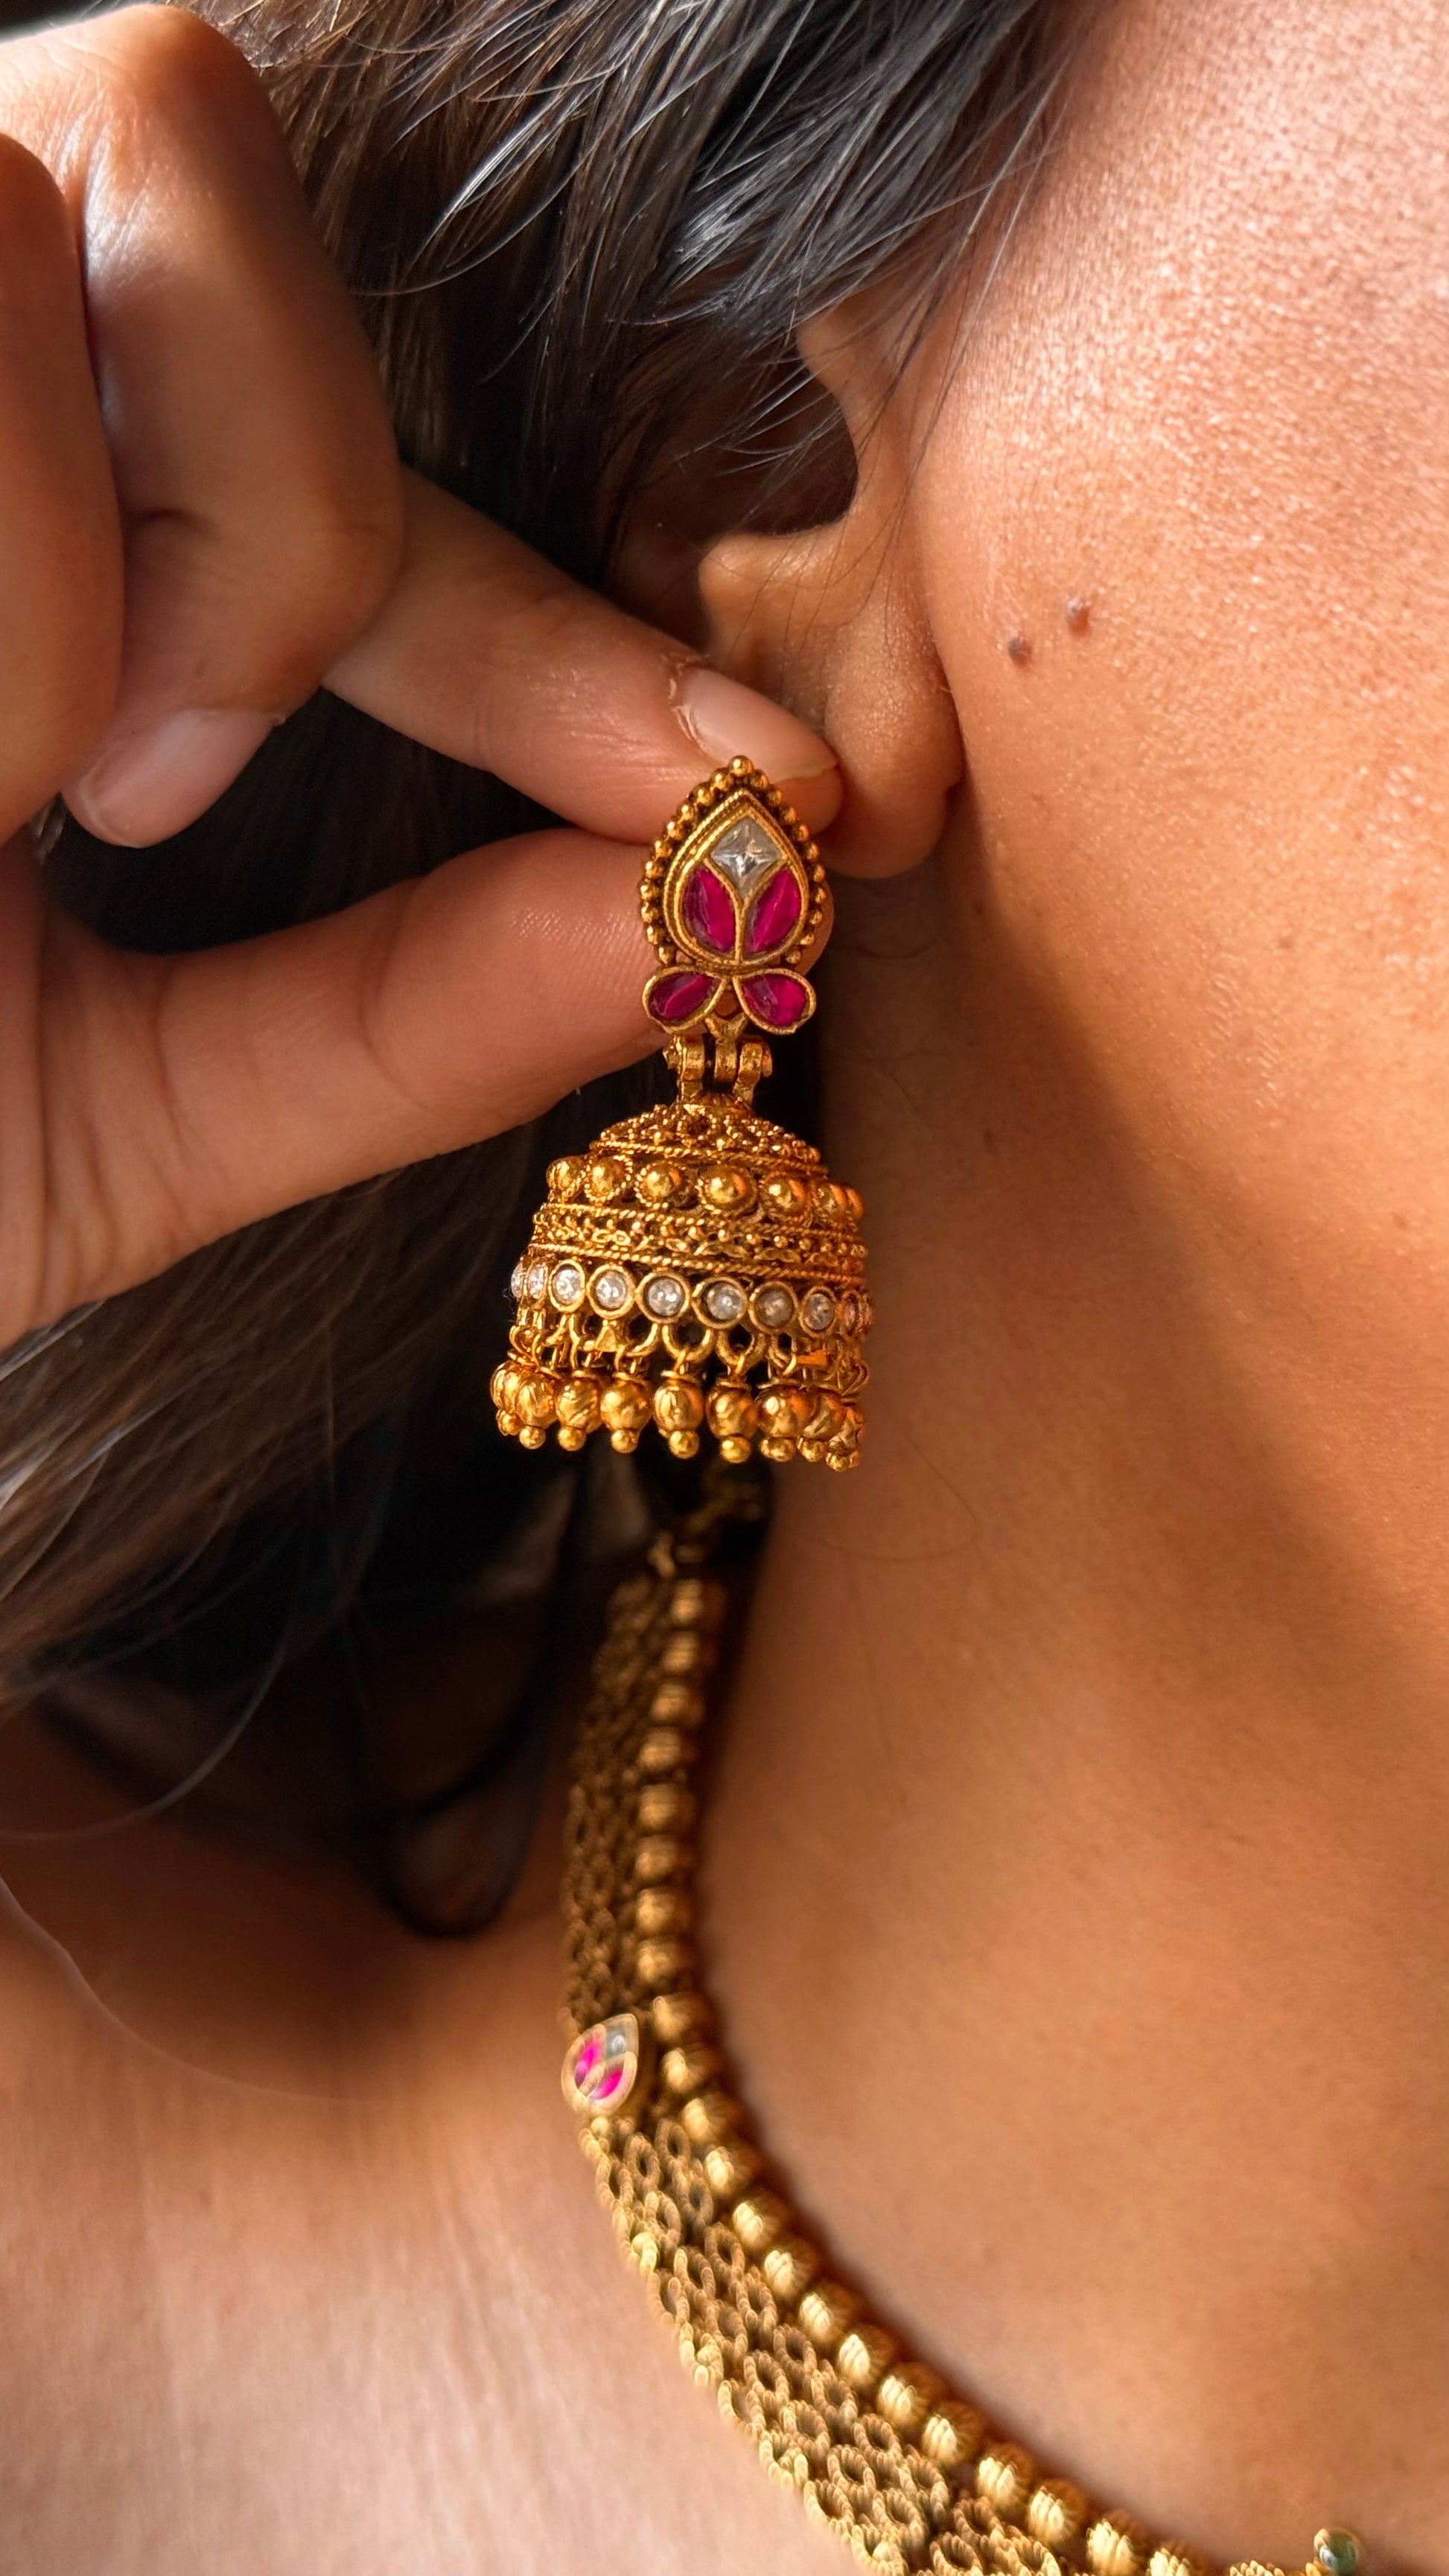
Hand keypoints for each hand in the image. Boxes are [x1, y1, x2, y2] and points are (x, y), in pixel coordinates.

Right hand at [0, 7, 838, 1346]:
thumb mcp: (105, 1132)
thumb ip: (400, 1028)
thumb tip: (725, 912)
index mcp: (19, 537)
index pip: (359, 473)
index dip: (576, 622)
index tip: (783, 793)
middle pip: (189, 121)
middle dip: (265, 498)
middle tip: (152, 783)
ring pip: (10, 157)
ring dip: (57, 532)